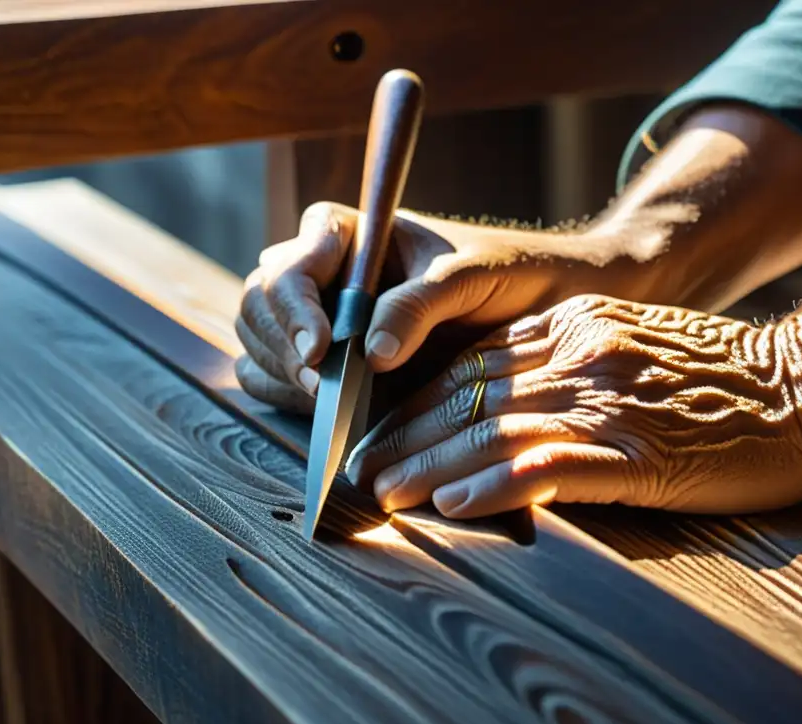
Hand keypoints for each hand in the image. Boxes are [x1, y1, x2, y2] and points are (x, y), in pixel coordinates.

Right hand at [234, 202, 640, 412]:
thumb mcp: (470, 277)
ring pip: (258, 341)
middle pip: (261, 302)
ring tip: (329, 405)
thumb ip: (419, 304)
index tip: (322, 350)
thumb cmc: (510, 272)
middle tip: (323, 390)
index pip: (293, 262)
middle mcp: (327, 273)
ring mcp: (322, 318)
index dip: (295, 306)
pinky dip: (285, 395)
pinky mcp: (330, 362)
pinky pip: (273, 376)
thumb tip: (367, 353)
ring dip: (281, 374)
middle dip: (283, 347)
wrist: (543, 304)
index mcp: (351, 235)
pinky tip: (323, 411)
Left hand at [345, 294, 801, 518]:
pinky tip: (457, 505)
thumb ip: (571, 362)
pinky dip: (497, 485)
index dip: (418, 403)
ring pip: (494, 430)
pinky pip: (550, 465)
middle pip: (469, 395)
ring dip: (431, 464)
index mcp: (574, 325)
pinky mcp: (640, 448)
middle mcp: (580, 352)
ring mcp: (608, 399)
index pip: (474, 366)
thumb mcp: (635, 344)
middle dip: (406, 435)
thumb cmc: (724, 379)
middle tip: (356, 470)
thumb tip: (509, 404)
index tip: (378, 434)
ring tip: (385, 494)